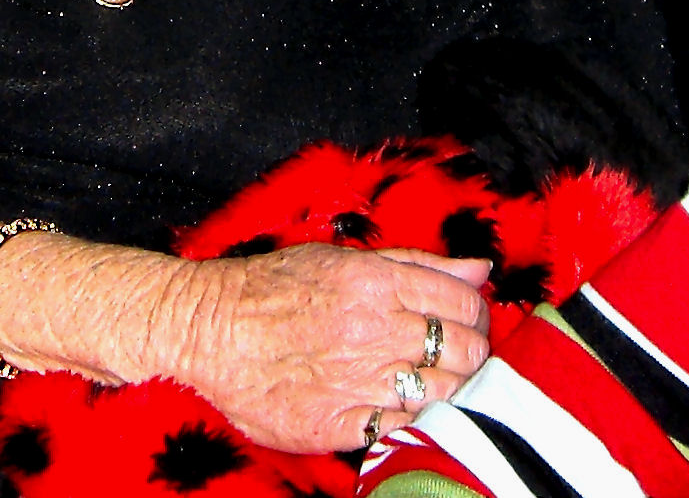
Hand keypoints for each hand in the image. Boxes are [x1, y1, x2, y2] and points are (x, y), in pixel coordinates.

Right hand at [163, 245, 493, 454]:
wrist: (208, 329)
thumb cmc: (274, 288)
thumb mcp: (345, 259)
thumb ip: (419, 264)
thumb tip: (480, 270)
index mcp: (377, 283)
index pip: (464, 304)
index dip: (478, 317)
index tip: (469, 325)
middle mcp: (373, 330)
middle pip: (464, 352)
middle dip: (472, 356)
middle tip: (458, 358)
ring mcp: (355, 381)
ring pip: (443, 394)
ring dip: (451, 391)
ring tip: (434, 384)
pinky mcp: (335, 424)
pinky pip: (401, 429)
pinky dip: (413, 422)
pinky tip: (403, 409)